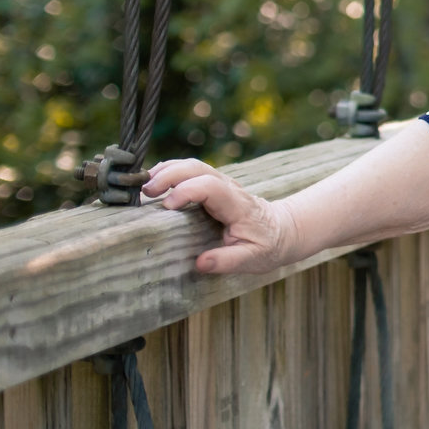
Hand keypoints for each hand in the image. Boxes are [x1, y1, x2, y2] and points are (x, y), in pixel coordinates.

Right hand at [140, 159, 302, 276]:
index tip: (166, 207)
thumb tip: (200, 263)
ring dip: (167, 170)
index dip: (186, 191)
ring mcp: (222, 184)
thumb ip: (228, 261)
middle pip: (198, 168)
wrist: (284, 230)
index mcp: (237, 205)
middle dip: (169, 174)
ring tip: (143, 187)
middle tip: (145, 192)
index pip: (210, 187)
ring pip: (193, 165)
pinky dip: (170, 173)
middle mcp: (229, 188)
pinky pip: (191, 171)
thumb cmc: (268, 245)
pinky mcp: (214, 185)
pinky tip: (154, 184)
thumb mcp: (254, 259)